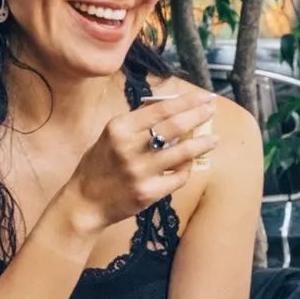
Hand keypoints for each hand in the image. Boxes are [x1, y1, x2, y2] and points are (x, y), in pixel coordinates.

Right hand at [60, 94, 218, 232]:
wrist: (85, 201)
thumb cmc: (100, 164)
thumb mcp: (112, 134)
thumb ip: (138, 120)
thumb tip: (172, 105)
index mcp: (120, 127)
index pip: (162, 108)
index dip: (188, 101)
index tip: (205, 97)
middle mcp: (129, 147)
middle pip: (175, 126)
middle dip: (199, 115)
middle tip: (212, 110)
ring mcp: (140, 172)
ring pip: (183, 153)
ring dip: (202, 144)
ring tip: (214, 139)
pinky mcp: (148, 193)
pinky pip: (178, 178)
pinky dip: (185, 170)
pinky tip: (188, 166)